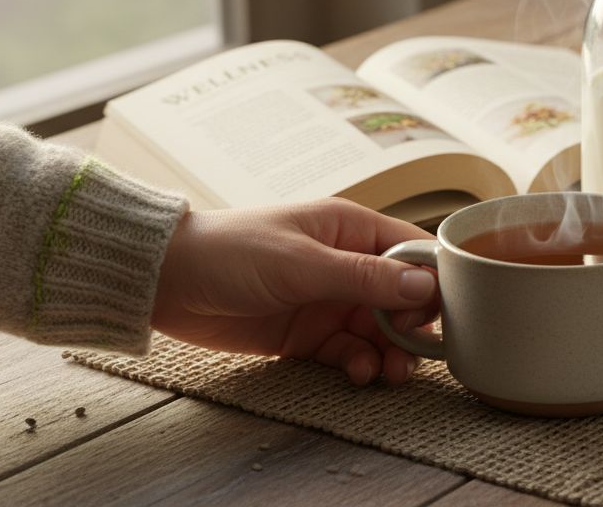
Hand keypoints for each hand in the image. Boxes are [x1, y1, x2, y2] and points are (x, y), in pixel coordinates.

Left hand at [152, 197, 436, 384]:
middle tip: (412, 353)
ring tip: (391, 374)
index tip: (435, 315)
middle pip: (403, 298)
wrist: (167, 281)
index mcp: (352, 229)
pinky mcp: (310, 334)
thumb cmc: (231, 252)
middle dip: (413, 328)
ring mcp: (330, 300)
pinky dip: (361, 364)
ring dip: (391, 352)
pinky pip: (350, 351)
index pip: (414, 253)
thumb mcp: (302, 264)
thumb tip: (426, 286)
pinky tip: (358, 372)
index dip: (432, 283)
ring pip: (381, 330)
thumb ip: (365, 278)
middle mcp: (348, 263)